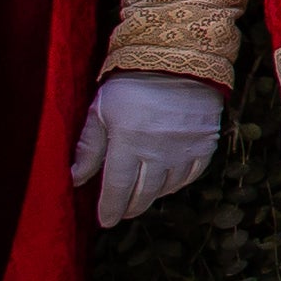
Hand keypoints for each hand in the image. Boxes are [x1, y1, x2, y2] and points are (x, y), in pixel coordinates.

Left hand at [71, 71, 224, 226]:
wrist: (180, 59)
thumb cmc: (132, 83)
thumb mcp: (101, 111)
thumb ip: (89, 147)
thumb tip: (75, 179)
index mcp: (128, 143)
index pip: (116, 188)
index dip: (110, 208)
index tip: (106, 221)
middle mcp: (158, 151)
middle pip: (143, 193)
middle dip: (130, 206)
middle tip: (123, 212)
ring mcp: (185, 148)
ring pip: (167, 186)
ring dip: (153, 195)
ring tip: (143, 195)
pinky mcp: (206, 142)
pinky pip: (193, 173)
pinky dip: (178, 182)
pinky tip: (168, 182)